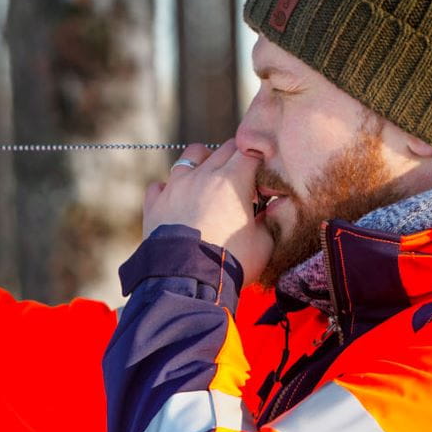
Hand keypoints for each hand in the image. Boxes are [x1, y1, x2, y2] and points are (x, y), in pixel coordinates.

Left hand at [142, 138, 272, 282]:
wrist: (188, 282)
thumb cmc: (232, 261)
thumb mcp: (264, 242)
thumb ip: (272, 218)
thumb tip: (276, 206)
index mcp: (233, 180)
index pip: (249, 152)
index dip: (258, 162)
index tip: (261, 179)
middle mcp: (202, 175)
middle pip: (222, 149)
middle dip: (235, 160)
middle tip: (240, 182)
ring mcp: (175, 187)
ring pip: (189, 156)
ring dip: (202, 163)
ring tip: (208, 182)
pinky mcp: (155, 203)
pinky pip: (160, 185)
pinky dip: (169, 190)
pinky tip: (177, 203)